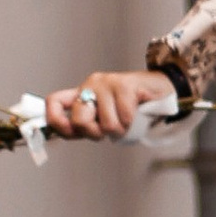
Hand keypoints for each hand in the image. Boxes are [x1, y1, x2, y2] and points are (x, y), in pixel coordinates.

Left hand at [43, 69, 175, 141]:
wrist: (161, 90)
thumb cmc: (132, 106)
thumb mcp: (105, 117)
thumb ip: (88, 125)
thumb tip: (71, 133)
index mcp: (82, 93)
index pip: (54, 102)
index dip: (55, 121)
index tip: (71, 133)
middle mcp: (90, 85)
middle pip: (79, 119)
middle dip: (94, 133)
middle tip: (107, 132)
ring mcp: (106, 83)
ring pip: (106, 123)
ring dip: (120, 130)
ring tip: (126, 121)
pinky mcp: (124, 84)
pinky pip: (124, 117)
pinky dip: (132, 122)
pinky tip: (136, 113)